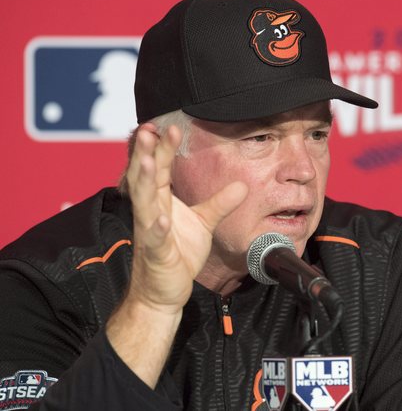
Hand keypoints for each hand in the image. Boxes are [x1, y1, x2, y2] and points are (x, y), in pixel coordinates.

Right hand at [125, 123, 247, 313]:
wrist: (164, 291)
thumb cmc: (178, 253)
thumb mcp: (204, 223)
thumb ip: (220, 203)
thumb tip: (242, 184)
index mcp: (161, 201)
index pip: (161, 169)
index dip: (165, 149)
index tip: (171, 126)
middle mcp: (151, 213)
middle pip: (146, 178)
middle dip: (147, 154)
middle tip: (149, 130)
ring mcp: (150, 233)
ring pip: (144, 203)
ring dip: (145, 182)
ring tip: (148, 161)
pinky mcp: (156, 255)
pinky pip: (154, 240)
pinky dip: (157, 228)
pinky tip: (161, 219)